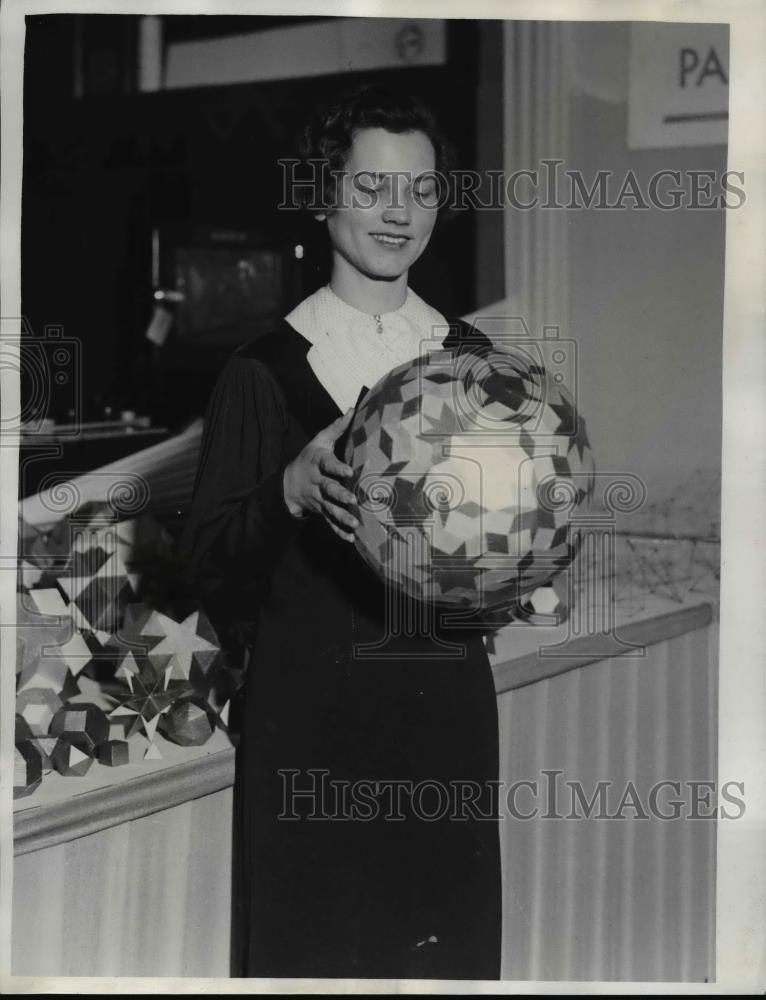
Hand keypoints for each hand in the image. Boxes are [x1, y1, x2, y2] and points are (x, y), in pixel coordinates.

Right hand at [282, 408, 358, 541]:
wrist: (288, 483)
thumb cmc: (309, 458)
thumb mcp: (319, 441)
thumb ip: (336, 428)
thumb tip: (353, 409)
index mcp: (317, 463)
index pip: (327, 464)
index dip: (337, 467)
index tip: (349, 470)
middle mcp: (317, 482)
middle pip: (328, 489)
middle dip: (340, 495)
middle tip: (353, 499)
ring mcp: (317, 499)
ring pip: (330, 508)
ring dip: (342, 516)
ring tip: (355, 523)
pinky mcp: (320, 511)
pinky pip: (329, 522)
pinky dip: (339, 532)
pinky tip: (351, 538)